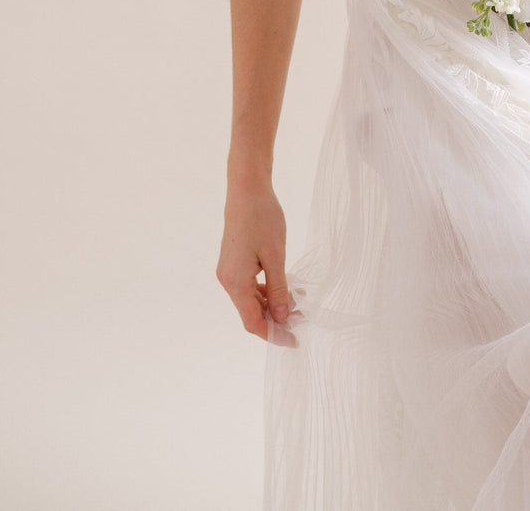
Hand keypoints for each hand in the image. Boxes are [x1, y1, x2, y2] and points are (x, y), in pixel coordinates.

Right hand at [216, 182, 295, 343]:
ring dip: (273, 305)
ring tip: (300, 301)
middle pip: (251, 313)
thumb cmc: (262, 219)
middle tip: (303, 319)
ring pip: (251, 300)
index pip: (252, 322)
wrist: (246, 190)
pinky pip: (249, 287)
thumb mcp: (275, 256)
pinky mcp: (233, 263)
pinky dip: (267, 291)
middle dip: (276, 320)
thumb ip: (278, 290)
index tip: (295, 340)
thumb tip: (282, 318)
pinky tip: (286, 286)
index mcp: (235, 282)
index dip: (274, 335)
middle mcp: (227, 280)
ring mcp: (228, 271)